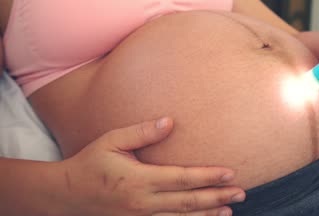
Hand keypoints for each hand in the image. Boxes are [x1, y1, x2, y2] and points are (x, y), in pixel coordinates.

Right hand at [58, 117, 244, 215]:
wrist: (68, 195)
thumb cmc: (91, 163)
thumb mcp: (112, 141)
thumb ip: (142, 132)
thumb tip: (170, 121)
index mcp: (139, 180)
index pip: (182, 178)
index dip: (208, 176)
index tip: (230, 173)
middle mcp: (143, 203)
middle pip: (188, 202)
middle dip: (217, 197)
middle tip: (241, 192)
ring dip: (207, 214)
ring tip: (229, 209)